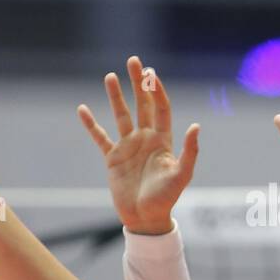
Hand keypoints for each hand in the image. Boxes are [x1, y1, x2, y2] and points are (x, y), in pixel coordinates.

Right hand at [77, 56, 198, 235]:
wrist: (146, 218)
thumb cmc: (166, 198)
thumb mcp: (182, 175)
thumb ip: (190, 151)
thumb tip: (196, 125)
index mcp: (163, 140)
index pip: (160, 108)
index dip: (157, 91)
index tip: (152, 74)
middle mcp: (145, 139)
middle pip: (142, 104)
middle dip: (139, 83)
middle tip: (134, 61)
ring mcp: (128, 147)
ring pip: (121, 115)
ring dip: (116, 96)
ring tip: (111, 76)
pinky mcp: (113, 158)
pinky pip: (100, 137)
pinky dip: (91, 124)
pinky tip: (82, 109)